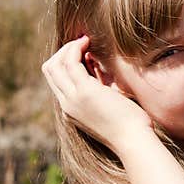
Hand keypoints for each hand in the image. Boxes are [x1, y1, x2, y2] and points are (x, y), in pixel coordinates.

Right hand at [41, 36, 152, 150]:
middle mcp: (67, 104)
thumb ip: (101, 89)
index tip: (84, 54)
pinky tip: (88, 43)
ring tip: (86, 41)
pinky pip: (71, 62)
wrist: (134, 141)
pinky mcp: (85, 91)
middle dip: (63, 52)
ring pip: (56, 64)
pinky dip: (76, 48)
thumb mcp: (110, 105)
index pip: (56, 81)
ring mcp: (73, 98)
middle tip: (83, 44)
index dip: (65, 63)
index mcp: (72, 110)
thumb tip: (100, 68)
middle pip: (50, 70)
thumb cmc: (130, 126)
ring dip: (69, 48)